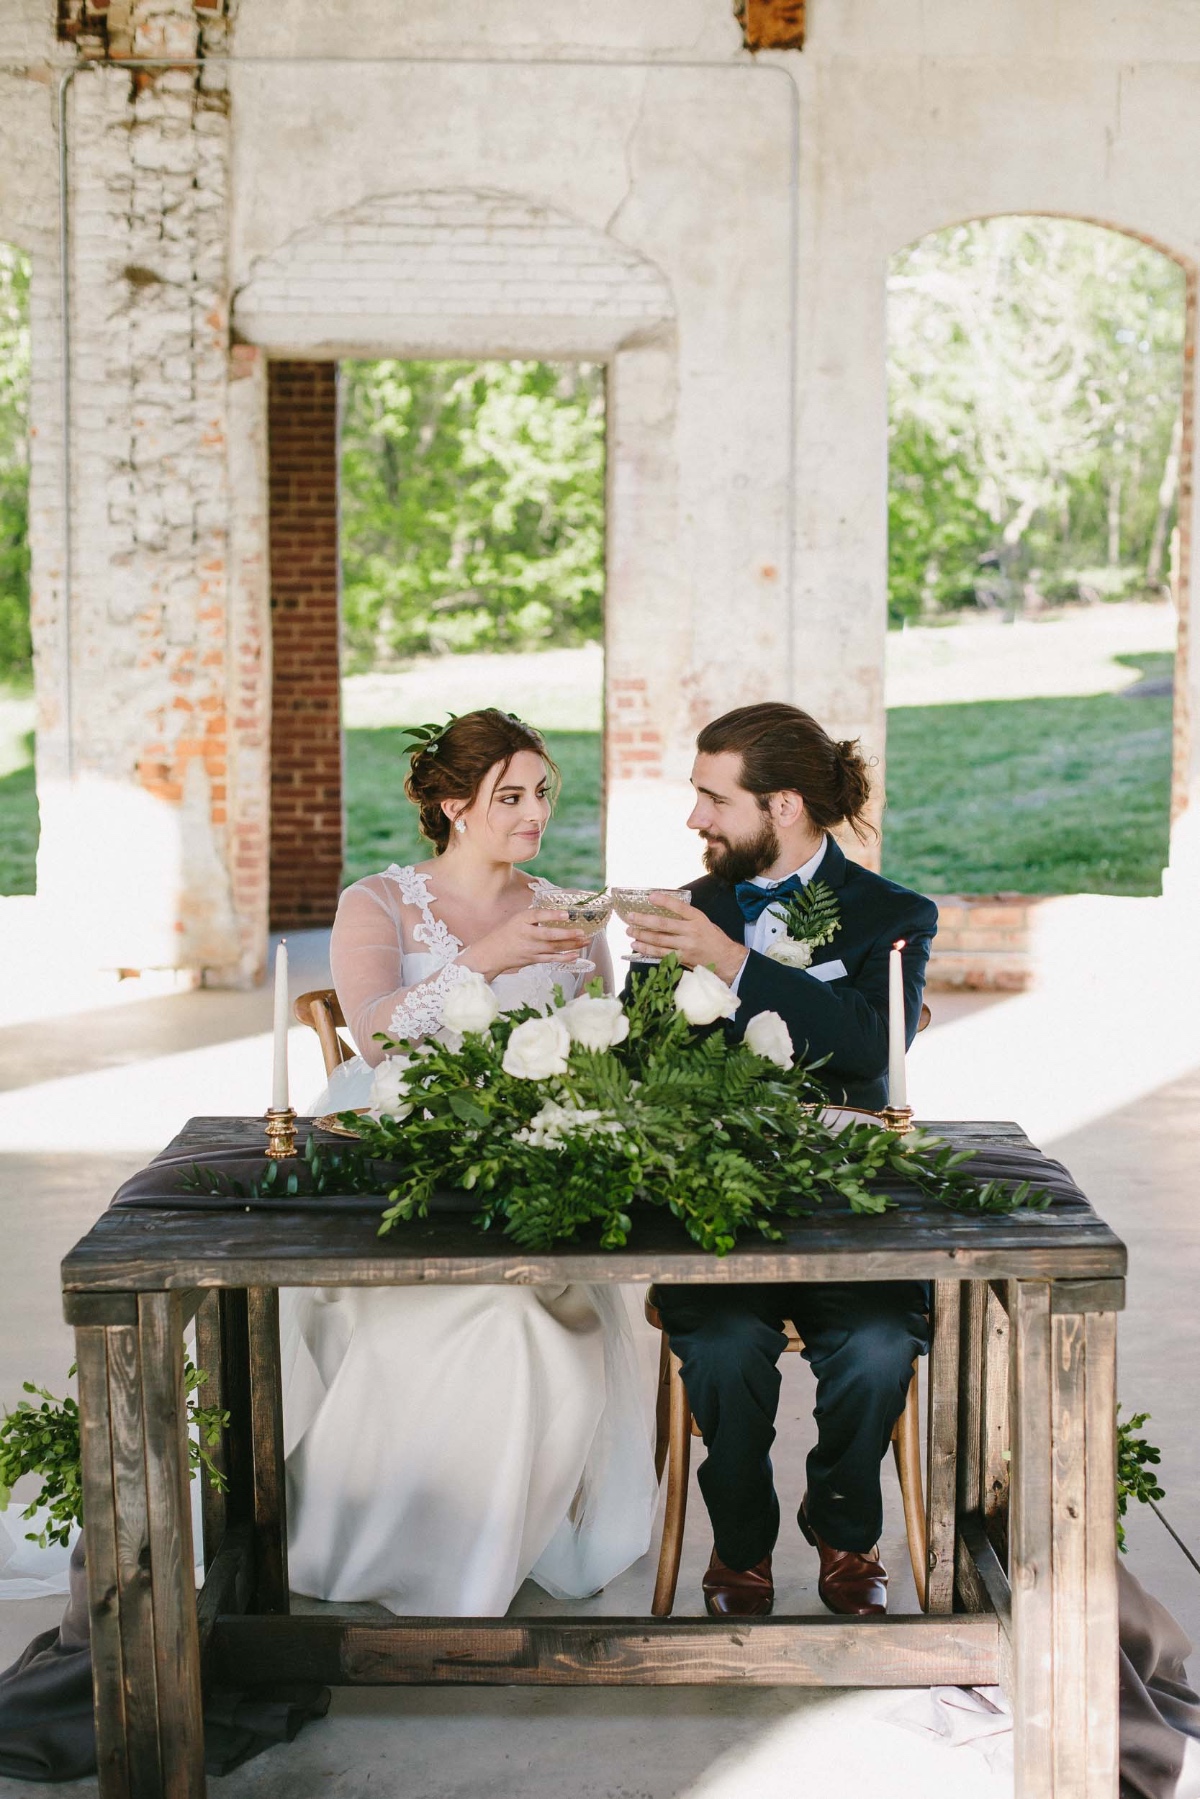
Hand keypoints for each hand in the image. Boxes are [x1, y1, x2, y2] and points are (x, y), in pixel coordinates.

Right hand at [463, 907, 590, 979]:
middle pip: (549, 936)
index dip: (552, 915)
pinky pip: (551, 959)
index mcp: (521, 920)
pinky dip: (564, 958)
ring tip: (586, 940)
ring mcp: (531, 949)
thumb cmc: (506, 933)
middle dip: (567, 935)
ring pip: (554, 948)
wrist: (492, 953)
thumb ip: (534, 915)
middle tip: (582, 931)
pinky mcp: (534, 959)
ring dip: (571, 945)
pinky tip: (576, 955)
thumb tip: (556, 910)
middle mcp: (526, 935)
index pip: (537, 915)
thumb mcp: (517, 918)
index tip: (566, 914)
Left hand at [628, 894, 744, 983]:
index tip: (650, 896)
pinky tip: (637, 945)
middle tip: (630, 917)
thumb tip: (665, 909)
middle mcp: (691, 931)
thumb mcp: (704, 922)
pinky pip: (660, 953)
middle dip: (643, 920)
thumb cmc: (713, 939)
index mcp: (698, 919)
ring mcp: (686, 946)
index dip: (664, 901)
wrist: (725, 959)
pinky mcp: (682, 958)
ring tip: (630, 930)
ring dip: (641, 935)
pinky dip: (647, 949)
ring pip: (658, 940)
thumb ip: (687, 917)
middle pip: (663, 925)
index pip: (679, 907)